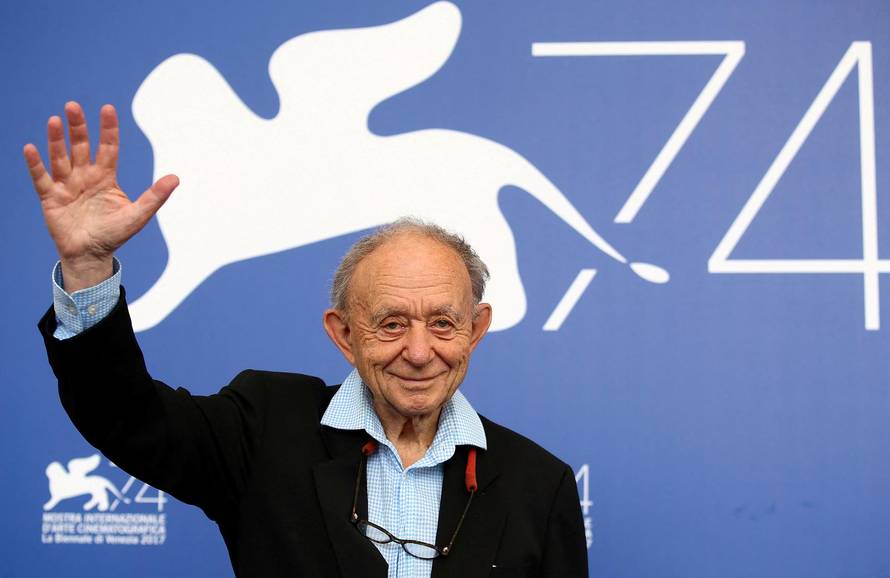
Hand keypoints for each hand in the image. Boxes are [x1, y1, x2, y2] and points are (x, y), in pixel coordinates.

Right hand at [24, 101, 178, 291]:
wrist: (91, 256)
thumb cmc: (114, 234)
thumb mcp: (138, 215)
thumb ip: (155, 197)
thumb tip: (176, 178)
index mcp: (106, 177)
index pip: (108, 148)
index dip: (108, 129)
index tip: (108, 109)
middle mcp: (85, 176)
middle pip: (80, 146)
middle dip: (77, 127)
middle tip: (73, 106)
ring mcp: (66, 186)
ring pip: (60, 158)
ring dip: (56, 140)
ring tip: (55, 120)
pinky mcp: (50, 198)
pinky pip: (41, 178)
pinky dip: (35, 164)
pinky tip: (30, 148)